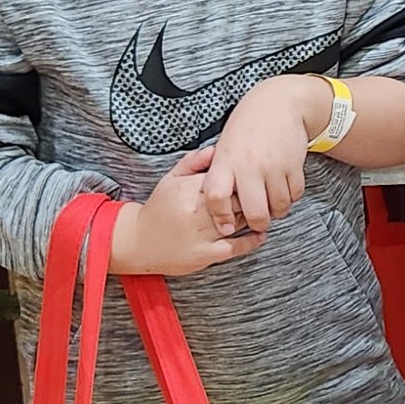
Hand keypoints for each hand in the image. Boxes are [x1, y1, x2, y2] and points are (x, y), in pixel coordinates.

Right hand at [112, 158, 267, 276]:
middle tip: (263, 193)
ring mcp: (202, 235)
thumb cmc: (159, 208)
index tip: (250, 176)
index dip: (242, 177)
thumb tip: (216, 149)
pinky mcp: (206, 254)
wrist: (139, 242)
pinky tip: (260, 234)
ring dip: (255, 216)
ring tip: (265, 211)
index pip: (226, 178)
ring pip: (239, 222)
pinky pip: (236, 247)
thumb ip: (193, 162)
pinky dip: (252, 240)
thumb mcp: (170, 179)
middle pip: (236, 199)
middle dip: (251, 196)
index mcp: (189, 189)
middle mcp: (197, 212)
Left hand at [198, 74, 321, 237]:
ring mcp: (274, 166)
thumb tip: (220, 208)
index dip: (221, 217)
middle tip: (257, 221)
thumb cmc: (248, 126)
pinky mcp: (295, 165)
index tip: (226, 226)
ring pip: (279, 207)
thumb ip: (221, 175)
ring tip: (271, 202)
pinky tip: (283, 188)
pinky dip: (291, 197)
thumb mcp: (225, 146)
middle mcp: (250, 166)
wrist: (280, 103)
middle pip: (255, 213)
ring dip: (277, 211)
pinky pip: (295, 195)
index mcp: (226, 161)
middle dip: (258, 224)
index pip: (217, 197)